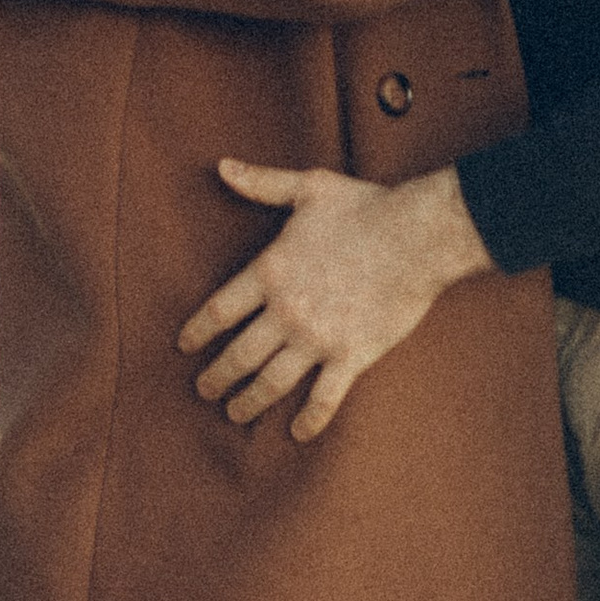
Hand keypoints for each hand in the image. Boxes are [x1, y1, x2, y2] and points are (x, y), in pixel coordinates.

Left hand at [178, 160, 491, 440]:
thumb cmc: (362, 207)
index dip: (197, 331)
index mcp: (270, 272)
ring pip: (272, 382)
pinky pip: (324, 399)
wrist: (416, 236)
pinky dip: (309, 420)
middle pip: (238, 354)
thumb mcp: (306, 187)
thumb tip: (222, 166)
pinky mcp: (351, 357)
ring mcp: (317, 339)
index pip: (219, 310)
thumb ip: (261, 182)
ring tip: (234, 413)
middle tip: (203, 390)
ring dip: (249, 402)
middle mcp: (286, 312)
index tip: (183, 346)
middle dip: (216, 376)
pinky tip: (297, 434)